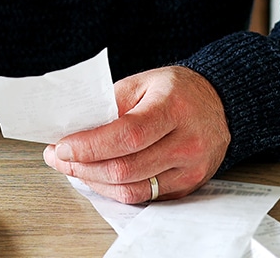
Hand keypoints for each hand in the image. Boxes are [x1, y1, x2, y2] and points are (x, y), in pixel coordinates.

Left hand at [43, 66, 230, 203]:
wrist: (219, 103)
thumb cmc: (177, 90)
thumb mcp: (143, 82)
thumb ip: (110, 105)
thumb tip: (75, 130)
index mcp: (174, 107)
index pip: (127, 135)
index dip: (90, 146)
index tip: (63, 146)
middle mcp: (187, 141)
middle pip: (126, 168)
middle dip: (83, 166)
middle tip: (60, 157)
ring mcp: (191, 167)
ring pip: (133, 189)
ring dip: (95, 181)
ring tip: (75, 166)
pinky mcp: (189, 185)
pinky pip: (145, 197)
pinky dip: (115, 189)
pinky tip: (99, 176)